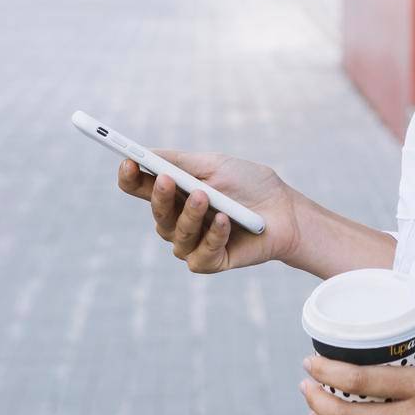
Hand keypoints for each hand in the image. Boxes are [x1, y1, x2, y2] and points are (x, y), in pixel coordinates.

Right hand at [116, 150, 301, 272]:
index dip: (130, 177)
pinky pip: (201, 253)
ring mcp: (192, 242)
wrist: (286, 210)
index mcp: (175, 193)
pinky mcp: (210, 261)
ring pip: (176, 234)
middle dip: (159, 196)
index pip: (141, 188)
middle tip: (165, 179)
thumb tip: (146, 153)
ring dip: (190, 214)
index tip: (127, 162)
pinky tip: (225, 220)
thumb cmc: (251, 184)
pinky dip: (213, 235)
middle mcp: (178, 220)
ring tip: (205, 197)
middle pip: (156, 212)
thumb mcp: (216, 165)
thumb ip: (182, 161)